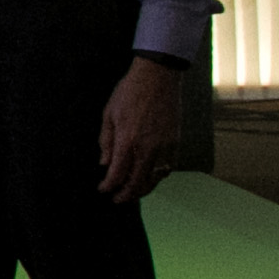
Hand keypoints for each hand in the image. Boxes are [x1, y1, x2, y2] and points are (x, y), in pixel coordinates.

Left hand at [96, 59, 184, 202]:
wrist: (158, 78)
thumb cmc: (129, 93)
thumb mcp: (108, 114)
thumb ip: (106, 142)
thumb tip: (104, 163)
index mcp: (128, 141)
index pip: (118, 174)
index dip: (109, 186)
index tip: (102, 190)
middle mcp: (148, 148)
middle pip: (138, 182)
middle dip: (126, 194)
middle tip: (117, 199)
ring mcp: (165, 146)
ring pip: (155, 178)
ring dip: (143, 189)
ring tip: (132, 193)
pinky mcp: (176, 142)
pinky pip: (168, 168)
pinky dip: (158, 177)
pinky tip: (150, 178)